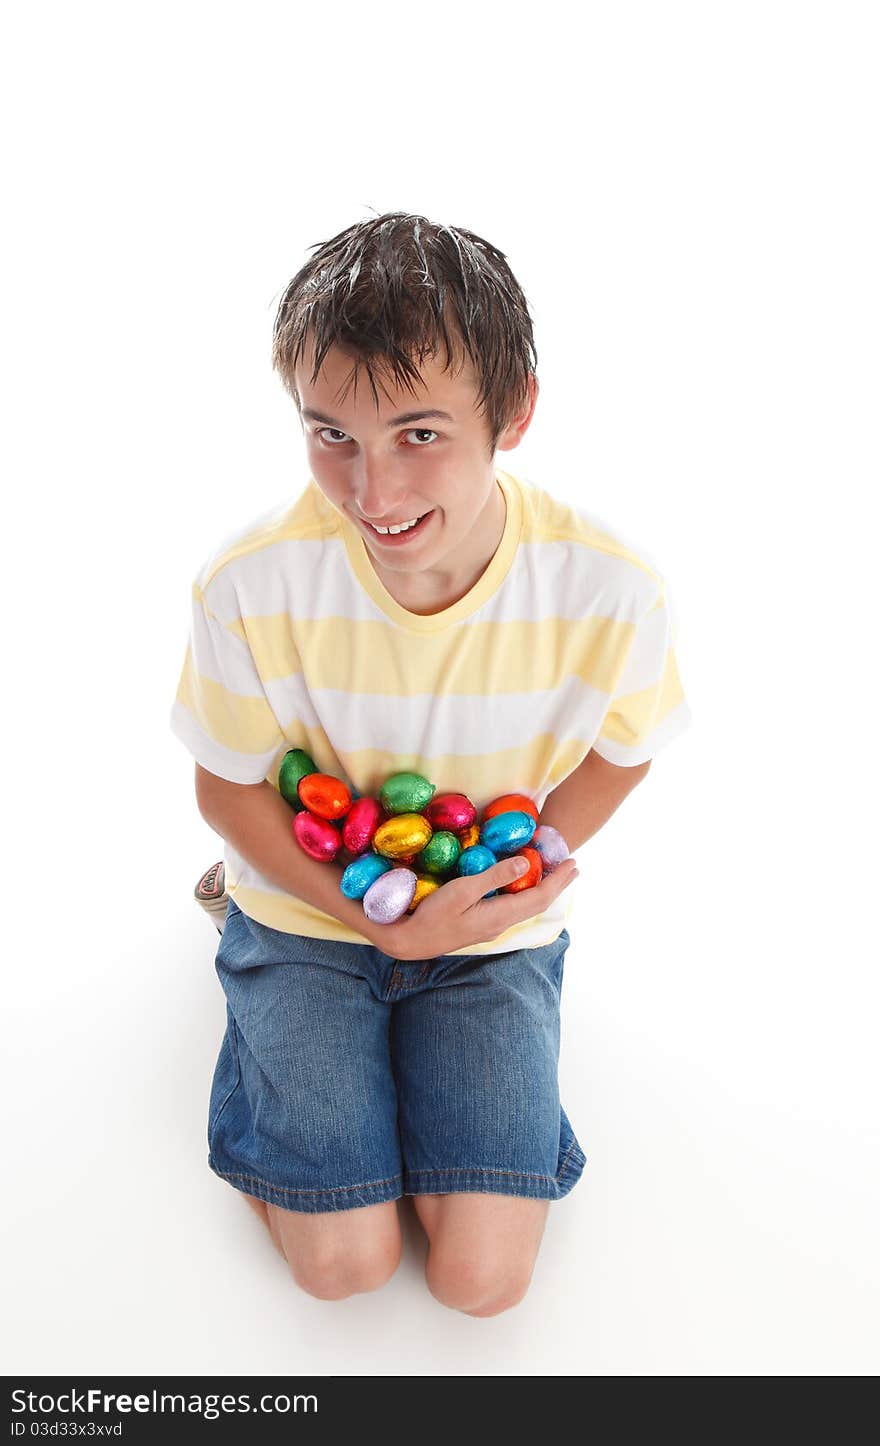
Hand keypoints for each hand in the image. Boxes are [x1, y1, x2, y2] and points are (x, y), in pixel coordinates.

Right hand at [371, 854, 578, 960]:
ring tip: (555, 874)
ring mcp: (492, 926)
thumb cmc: (433, 914)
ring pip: (527, 907)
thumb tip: (525, 863)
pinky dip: (527, 893)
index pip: (540, 897)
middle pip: (538, 903)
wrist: (412, 941)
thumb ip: (494, 876)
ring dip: (544, 889)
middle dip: (558, 884)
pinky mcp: (483, 925)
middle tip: (573, 866)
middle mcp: (502, 923)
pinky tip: (522, 886)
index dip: (559, 880)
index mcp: (501, 915)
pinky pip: (515, 907)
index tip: (573, 863)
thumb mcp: (462, 890)